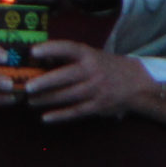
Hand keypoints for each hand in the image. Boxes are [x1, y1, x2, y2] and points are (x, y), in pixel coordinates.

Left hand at [23, 41, 157, 121]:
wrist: (138, 82)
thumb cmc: (105, 67)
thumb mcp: (92, 56)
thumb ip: (69, 58)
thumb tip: (37, 60)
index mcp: (89, 55)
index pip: (69, 48)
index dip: (50, 48)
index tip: (33, 51)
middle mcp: (92, 71)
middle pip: (66, 76)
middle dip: (45, 81)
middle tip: (27, 86)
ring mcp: (96, 89)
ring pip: (68, 95)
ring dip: (46, 99)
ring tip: (30, 101)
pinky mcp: (98, 106)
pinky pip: (76, 111)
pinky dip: (60, 115)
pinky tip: (45, 117)